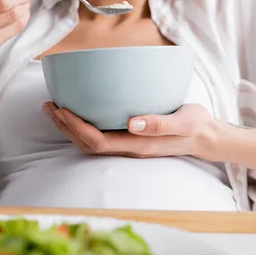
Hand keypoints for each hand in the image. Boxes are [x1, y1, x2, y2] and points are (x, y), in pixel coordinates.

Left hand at [43, 103, 216, 158]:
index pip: (98, 142)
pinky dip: (83, 125)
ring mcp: (128, 145)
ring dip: (70, 128)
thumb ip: (160, 124)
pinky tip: (80, 110)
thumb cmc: (195, 126)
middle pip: (87, 145)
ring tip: (55, 108)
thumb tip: (132, 123)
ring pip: (90, 142)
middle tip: (49, 105)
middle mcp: (128, 149)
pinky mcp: (130, 138)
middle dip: (65, 128)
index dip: (76, 128)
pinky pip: (99, 135)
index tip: (62, 109)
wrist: (205, 136)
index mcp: (138, 146)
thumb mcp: (184, 121)